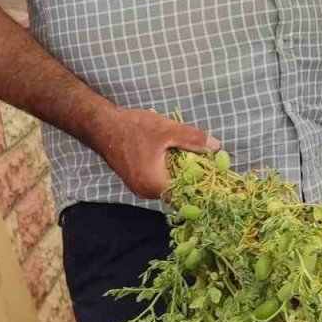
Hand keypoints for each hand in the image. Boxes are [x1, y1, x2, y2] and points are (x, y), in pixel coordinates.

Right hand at [92, 108, 220, 199]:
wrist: (102, 126)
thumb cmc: (133, 128)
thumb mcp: (167, 130)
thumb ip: (192, 139)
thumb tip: (217, 147)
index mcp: (154, 184)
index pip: (185, 196)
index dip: (202, 189)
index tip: (219, 180)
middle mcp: (146, 192)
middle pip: (179, 191)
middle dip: (195, 178)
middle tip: (212, 163)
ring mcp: (140, 187)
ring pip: (170, 184)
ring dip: (182, 172)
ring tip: (197, 157)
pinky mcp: (138, 180)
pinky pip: (161, 179)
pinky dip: (171, 170)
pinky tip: (178, 156)